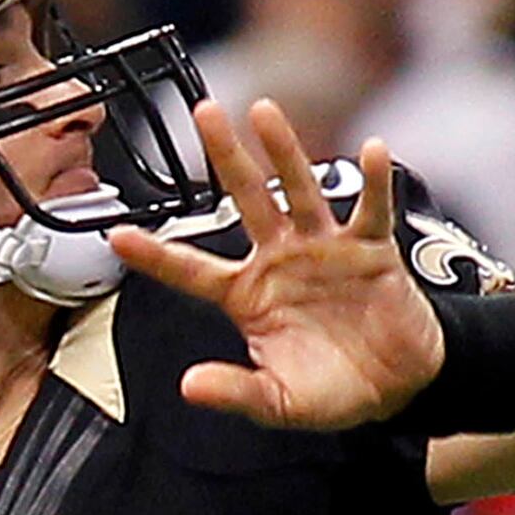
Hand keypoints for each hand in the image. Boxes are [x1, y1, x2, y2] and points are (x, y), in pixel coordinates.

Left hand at [111, 100, 445, 430]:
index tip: (118, 236)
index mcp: (247, 295)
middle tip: (203, 113)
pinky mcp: (369, 249)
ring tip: (265, 113)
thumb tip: (191, 386)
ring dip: (284, 151)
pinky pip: (371, 209)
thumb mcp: (278, 402)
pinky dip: (374, 181)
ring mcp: (323, 248)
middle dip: (225, 156)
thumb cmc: (331, 389)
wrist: (396, 386)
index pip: (192, 271)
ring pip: (299, 190)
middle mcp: (280, 259)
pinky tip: (371, 151)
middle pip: (246, 200)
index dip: (156, 255)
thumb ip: (236, 392)